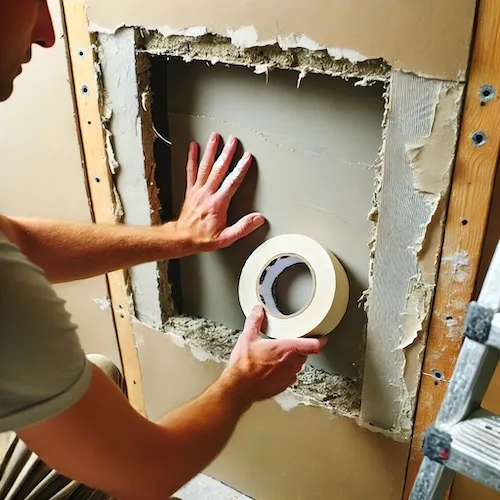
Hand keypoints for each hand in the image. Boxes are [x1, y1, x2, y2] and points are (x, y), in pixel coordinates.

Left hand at [174, 132, 264, 250]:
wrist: (182, 238)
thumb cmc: (203, 238)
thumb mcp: (226, 238)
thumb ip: (242, 228)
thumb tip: (258, 219)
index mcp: (218, 204)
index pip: (232, 182)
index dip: (240, 169)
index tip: (246, 158)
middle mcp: (207, 194)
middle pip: (219, 169)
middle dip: (227, 153)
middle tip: (233, 141)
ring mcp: (197, 190)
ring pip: (205, 166)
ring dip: (211, 150)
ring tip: (215, 137)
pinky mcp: (190, 190)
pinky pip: (191, 171)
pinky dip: (192, 158)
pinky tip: (193, 147)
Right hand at [224, 305, 327, 403]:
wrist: (239, 388)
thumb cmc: (244, 366)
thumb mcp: (247, 338)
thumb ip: (254, 321)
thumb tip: (258, 310)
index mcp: (286, 349)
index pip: (313, 345)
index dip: (320, 340)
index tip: (322, 336)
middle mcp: (291, 363)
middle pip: (305, 353)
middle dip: (300, 348)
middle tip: (291, 342)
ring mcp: (289, 376)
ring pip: (298, 364)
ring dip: (292, 359)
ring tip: (279, 355)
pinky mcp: (284, 385)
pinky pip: (290, 376)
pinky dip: (285, 371)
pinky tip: (273, 368)